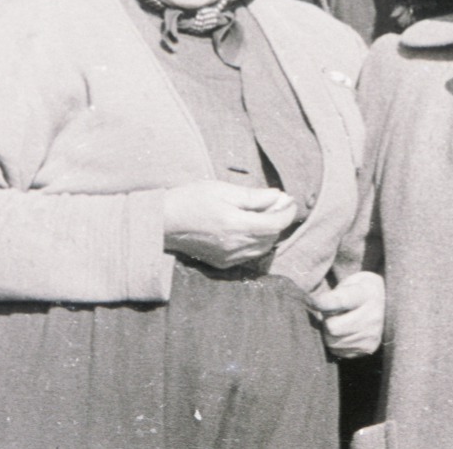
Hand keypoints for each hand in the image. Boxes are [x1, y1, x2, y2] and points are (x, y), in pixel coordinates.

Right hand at [162, 181, 297, 268]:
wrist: (163, 223)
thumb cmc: (191, 199)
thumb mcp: (222, 189)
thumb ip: (253, 196)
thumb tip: (278, 196)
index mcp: (237, 225)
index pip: (275, 223)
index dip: (287, 211)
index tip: (289, 199)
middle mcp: (236, 246)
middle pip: (271, 237)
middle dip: (279, 220)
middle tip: (277, 203)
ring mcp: (229, 258)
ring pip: (262, 249)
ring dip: (269, 232)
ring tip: (264, 214)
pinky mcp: (222, 264)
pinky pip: (249, 255)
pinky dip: (256, 242)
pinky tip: (249, 228)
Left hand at [308, 270, 384, 357]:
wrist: (387, 303)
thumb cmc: (361, 290)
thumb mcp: (351, 282)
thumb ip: (334, 294)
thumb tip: (313, 305)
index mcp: (365, 294)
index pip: (339, 301)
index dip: (322, 302)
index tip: (310, 300)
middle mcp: (372, 317)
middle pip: (332, 327)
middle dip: (326, 320)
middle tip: (331, 313)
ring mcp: (371, 336)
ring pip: (333, 341)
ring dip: (329, 333)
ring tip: (339, 322)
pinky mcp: (368, 349)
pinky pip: (339, 351)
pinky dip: (336, 342)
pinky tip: (344, 333)